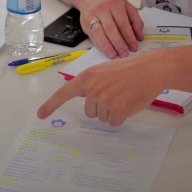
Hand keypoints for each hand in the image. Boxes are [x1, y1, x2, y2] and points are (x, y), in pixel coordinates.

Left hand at [37, 52, 165, 126]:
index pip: (64, 93)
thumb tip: (84, 97)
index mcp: (87, 77)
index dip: (51, 104)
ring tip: (124, 95)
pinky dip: (121, 117)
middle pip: (89, 111)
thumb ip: (91, 83)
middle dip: (101, 106)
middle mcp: (93, 88)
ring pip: (102, 117)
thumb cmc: (130, 70)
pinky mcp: (117, 110)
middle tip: (116, 93)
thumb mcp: (104, 71)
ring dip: (112, 111)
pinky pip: (113, 122)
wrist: (151, 69)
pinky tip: (128, 103)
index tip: (40, 115)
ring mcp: (104, 99)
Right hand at [75, 0, 143, 58]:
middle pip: (111, 28)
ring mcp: (91, 15)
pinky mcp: (84, 22)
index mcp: (114, 3)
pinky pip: (92, 35)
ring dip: (106, 46)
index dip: (129, 36)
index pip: (123, 23)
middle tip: (125, 54)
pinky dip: (99, 44)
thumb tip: (140, 36)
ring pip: (99, 32)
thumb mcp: (125, 5)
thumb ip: (135, 20)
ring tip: (113, 55)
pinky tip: (105, 50)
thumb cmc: (109, 1)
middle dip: (118, 43)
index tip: (134, 47)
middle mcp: (102, 8)